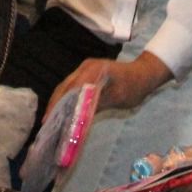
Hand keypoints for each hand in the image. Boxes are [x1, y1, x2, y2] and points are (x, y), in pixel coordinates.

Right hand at [48, 53, 172, 117]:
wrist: (145, 74)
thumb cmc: (134, 86)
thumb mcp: (117, 97)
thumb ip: (96, 105)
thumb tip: (77, 118)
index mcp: (92, 70)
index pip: (70, 88)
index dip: (59, 104)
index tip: (50, 119)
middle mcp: (85, 67)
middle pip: (64, 86)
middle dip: (54, 105)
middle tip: (46, 123)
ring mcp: (85, 70)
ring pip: (66, 87)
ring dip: (58, 103)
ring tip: (50, 120)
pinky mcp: (87, 76)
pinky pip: (72, 87)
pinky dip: (66, 100)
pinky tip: (62, 112)